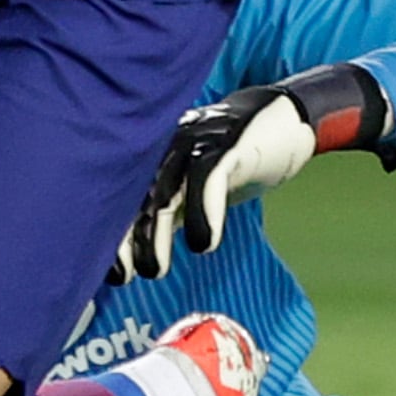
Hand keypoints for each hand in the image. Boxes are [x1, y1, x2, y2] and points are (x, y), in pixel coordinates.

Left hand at [121, 87, 312, 281]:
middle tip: (126, 277)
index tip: (111, 274)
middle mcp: (168, 147)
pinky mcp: (228, 145)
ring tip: (156, 271)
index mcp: (155, 157)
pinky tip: (206, 245)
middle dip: (126, 238)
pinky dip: (204, 214)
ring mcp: (196, 143)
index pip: (121, 196)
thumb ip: (169, 213)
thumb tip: (138, 257)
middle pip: (136, 195)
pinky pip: (208, 177)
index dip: (113, 236)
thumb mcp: (193, 189)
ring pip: (165, 190)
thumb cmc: (233, 163)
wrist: (283, 118)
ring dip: (156, 234)